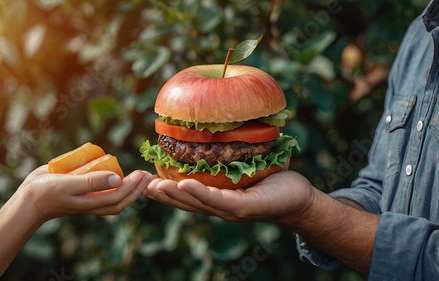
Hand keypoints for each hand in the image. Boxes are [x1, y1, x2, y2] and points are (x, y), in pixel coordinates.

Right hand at [11, 165, 151, 222]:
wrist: (27, 200)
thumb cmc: (47, 193)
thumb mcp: (69, 185)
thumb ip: (92, 182)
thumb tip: (117, 178)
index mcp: (92, 203)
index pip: (119, 197)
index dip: (134, 187)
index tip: (143, 174)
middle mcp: (92, 202)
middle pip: (120, 199)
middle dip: (136, 189)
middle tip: (147, 174)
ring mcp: (87, 198)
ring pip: (113, 196)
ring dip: (128, 188)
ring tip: (138, 176)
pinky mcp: (81, 191)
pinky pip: (101, 190)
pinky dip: (112, 184)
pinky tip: (116, 172)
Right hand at [144, 170, 314, 223]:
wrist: (299, 198)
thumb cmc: (270, 182)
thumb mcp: (243, 170)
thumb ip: (225, 162)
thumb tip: (212, 137)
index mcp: (217, 199)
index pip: (187, 196)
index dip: (165, 191)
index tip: (145, 182)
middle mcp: (220, 207)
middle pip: (186, 203)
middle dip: (163, 196)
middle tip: (140, 185)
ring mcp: (231, 210)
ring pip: (197, 203)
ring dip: (174, 195)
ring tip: (155, 186)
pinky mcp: (245, 208)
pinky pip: (219, 200)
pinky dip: (199, 193)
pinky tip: (184, 185)